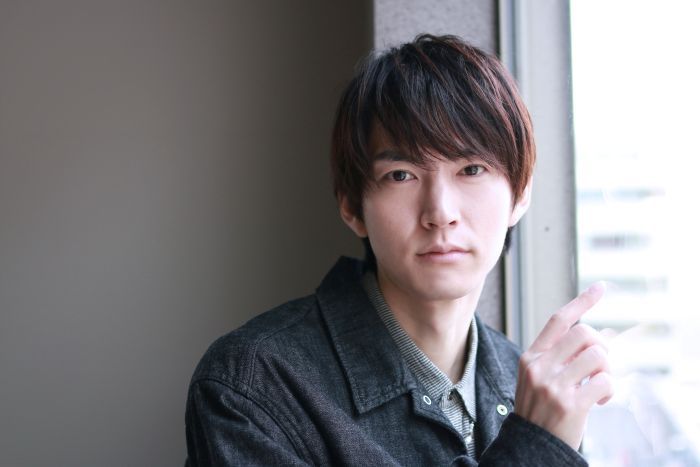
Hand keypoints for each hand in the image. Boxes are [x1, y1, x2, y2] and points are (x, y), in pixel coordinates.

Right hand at [514, 282, 613, 449]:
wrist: (532, 445)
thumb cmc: (541, 410)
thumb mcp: (539, 377)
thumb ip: (560, 356)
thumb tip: (598, 335)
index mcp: (531, 356)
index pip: (559, 319)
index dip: (582, 301)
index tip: (601, 287)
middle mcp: (540, 367)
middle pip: (584, 333)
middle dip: (602, 345)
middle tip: (600, 364)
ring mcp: (553, 385)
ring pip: (598, 355)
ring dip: (607, 369)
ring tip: (600, 384)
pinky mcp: (570, 404)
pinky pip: (604, 381)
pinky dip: (610, 390)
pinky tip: (601, 401)